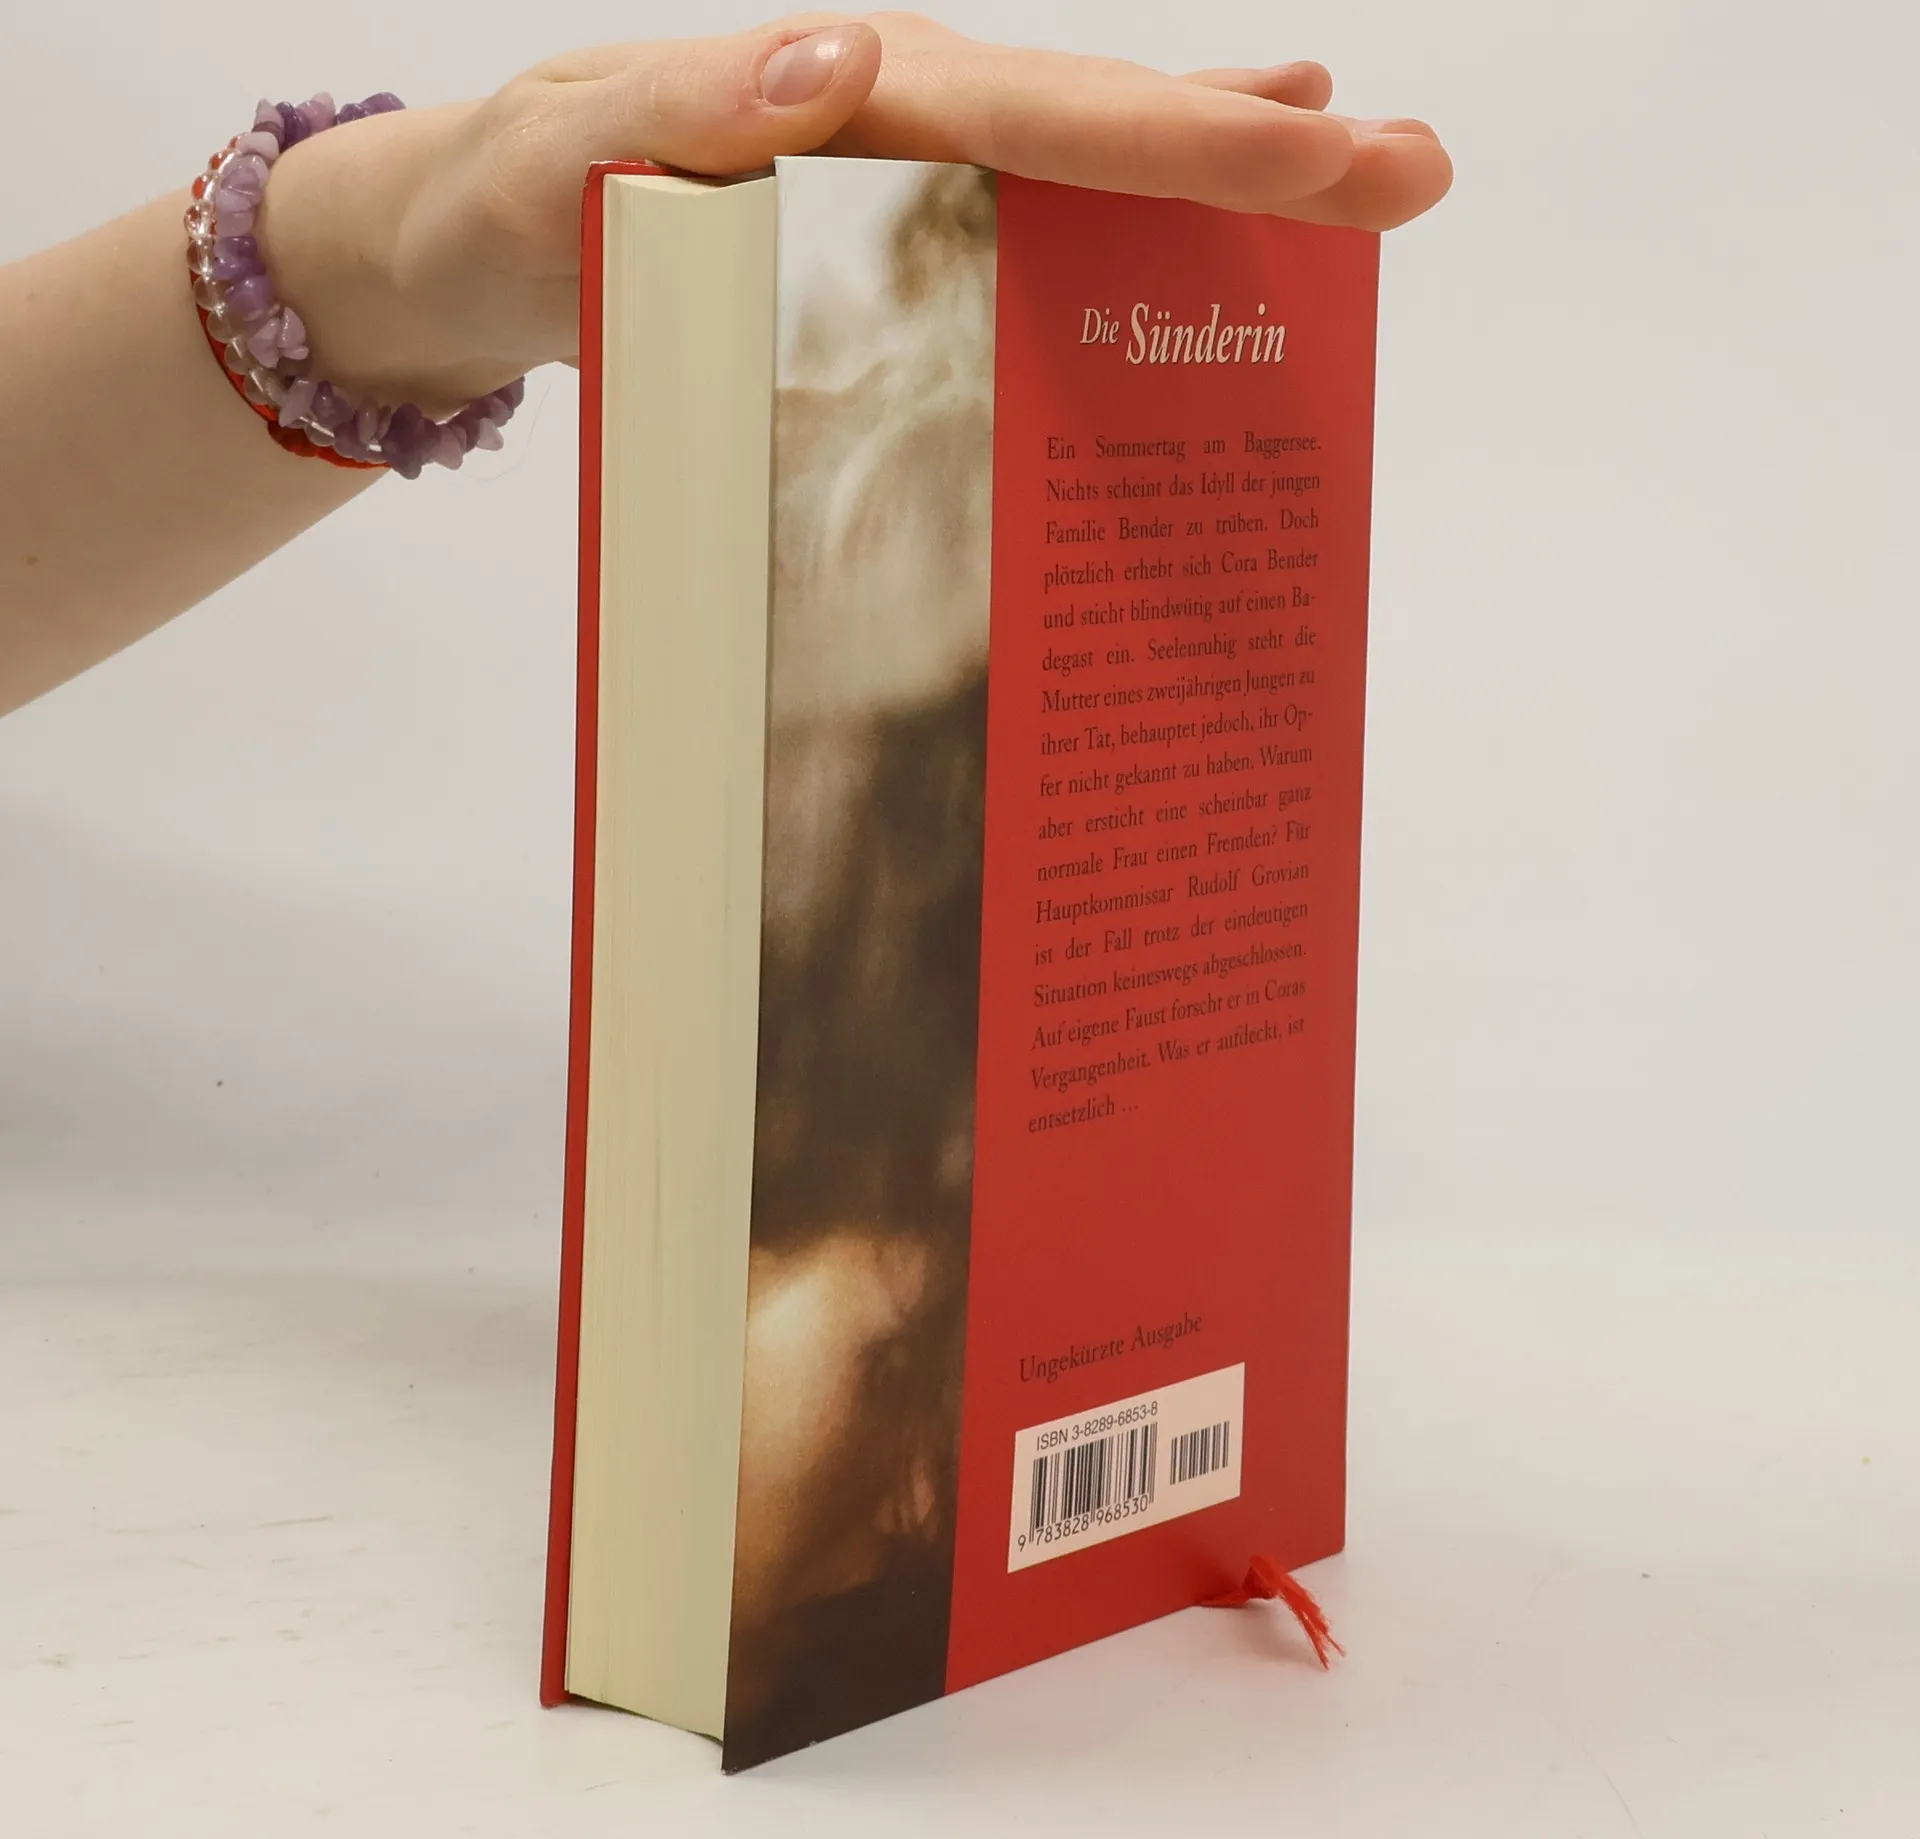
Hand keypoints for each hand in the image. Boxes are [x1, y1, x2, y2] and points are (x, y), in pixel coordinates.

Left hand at [258, 14, 1450, 410]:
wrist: (451, 253)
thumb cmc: (501, 206)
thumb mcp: (561, 158)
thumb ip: (683, 119)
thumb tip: (838, 67)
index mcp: (842, 97)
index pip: (1045, 117)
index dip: (1193, 135)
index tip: (1334, 148)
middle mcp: (888, 124)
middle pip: (1098, 133)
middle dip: (1258, 157)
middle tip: (1417, 177)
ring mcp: (888, 188)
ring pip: (1076, 174)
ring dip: (1210, 178)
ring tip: (1347, 181)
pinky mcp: (868, 250)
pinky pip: (1011, 243)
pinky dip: (1104, 239)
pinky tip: (1172, 250)